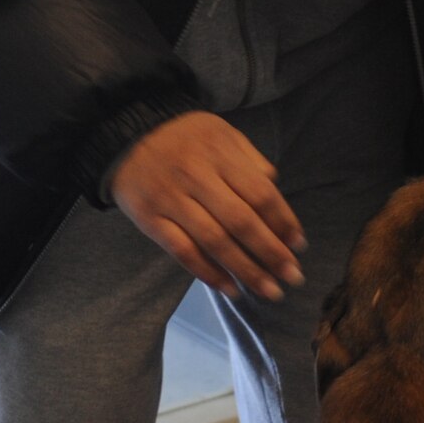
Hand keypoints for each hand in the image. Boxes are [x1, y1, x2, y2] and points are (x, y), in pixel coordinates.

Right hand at [109, 112, 306, 300]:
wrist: (124, 131)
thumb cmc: (184, 136)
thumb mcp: (221, 132)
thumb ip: (250, 159)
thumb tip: (275, 188)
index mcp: (220, 154)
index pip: (260, 194)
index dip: (283, 222)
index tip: (299, 245)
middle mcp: (197, 177)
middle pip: (241, 222)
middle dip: (271, 253)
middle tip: (293, 277)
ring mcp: (171, 200)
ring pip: (214, 241)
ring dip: (245, 270)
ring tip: (269, 290)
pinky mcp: (150, 219)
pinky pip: (183, 251)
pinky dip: (208, 273)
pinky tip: (230, 288)